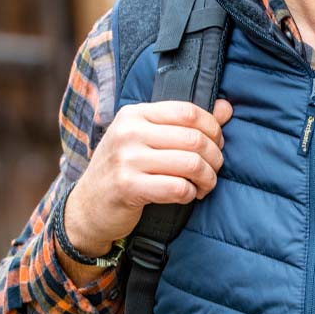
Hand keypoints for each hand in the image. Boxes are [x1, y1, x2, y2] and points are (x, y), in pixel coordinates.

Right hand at [64, 98, 233, 256]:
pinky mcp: (128, 187)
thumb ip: (186, 123)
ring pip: (190, 164)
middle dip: (214, 157)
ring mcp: (126, 159)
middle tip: (214, 169)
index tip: (216, 144)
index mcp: (135, 114)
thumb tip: (226, 108)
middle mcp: (129, 132)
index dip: (213, 129)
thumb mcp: (148, 139)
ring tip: (204, 185)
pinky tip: (188, 195)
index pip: (188, 112)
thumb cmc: (124, 169)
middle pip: (194, 139)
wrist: (88, 206)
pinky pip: (178, 187)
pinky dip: (191, 193)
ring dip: (207, 178)